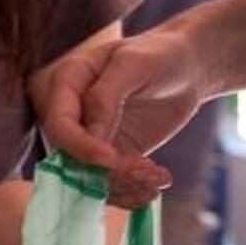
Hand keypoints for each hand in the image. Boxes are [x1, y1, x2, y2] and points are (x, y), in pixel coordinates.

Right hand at [38, 26, 206, 170]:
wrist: (185, 68)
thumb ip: (106, 95)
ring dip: (124, 185)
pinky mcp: (112, 156)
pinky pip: (113, 183)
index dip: (80, 146)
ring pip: (91, 177)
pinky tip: (160, 179)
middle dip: (107, 172)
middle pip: (70, 157)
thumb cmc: (158, 54)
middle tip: (147, 171)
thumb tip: (92, 136)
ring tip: (159, 177)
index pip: (59, 123)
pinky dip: (134, 190)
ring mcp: (91, 137)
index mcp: (67, 82)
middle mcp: (73, 113)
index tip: (112, 159)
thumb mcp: (134, 64)